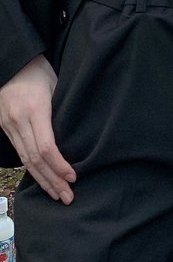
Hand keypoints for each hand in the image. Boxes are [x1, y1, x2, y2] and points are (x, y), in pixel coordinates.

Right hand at [0, 55, 75, 202]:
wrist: (11, 63)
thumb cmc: (38, 70)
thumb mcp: (56, 84)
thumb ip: (62, 109)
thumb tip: (77, 135)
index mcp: (34, 109)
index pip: (45, 147)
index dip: (59, 166)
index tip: (73, 177)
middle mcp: (18, 121)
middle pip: (35, 159)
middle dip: (52, 181)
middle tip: (67, 197)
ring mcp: (9, 126)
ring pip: (25, 160)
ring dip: (42, 180)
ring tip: (56, 195)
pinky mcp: (5, 128)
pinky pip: (19, 153)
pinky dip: (32, 169)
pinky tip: (43, 179)